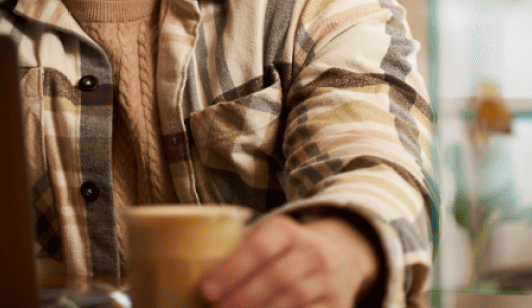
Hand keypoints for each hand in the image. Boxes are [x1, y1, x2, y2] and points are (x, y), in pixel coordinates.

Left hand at [200, 214, 378, 307]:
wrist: (343, 255)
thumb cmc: (286, 251)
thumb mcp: (268, 238)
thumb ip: (238, 250)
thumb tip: (188, 269)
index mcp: (287, 230)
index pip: (260, 246)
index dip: (232, 269)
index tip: (206, 289)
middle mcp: (312, 251)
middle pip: (278, 277)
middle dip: (245, 297)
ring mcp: (328, 280)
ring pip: (295, 299)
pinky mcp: (338, 305)